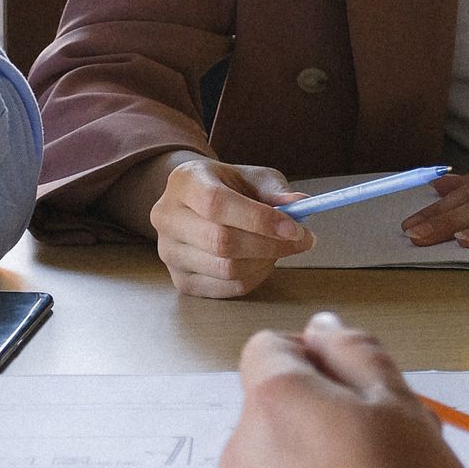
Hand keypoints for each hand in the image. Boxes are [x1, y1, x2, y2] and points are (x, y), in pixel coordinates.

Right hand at [148, 156, 313, 298]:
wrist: (198, 204)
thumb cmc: (229, 188)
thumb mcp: (253, 178)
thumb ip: (275, 191)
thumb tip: (300, 204)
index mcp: (184, 181)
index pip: (217, 204)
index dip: (259, 219)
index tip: (295, 228)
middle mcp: (167, 217)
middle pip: (221, 241)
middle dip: (269, 244)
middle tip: (301, 240)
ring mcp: (168, 252)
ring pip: (226, 269)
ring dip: (264, 262)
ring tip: (278, 248)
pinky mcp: (180, 280)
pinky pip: (226, 288)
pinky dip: (254, 277)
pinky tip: (262, 261)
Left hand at [209, 312, 468, 467]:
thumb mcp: (405, 408)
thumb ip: (357, 354)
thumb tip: (324, 328)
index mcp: (277, 400)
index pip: (270, 349)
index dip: (312, 359)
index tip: (351, 390)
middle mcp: (238, 447)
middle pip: (270, 414)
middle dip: (312, 424)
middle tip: (374, 458)